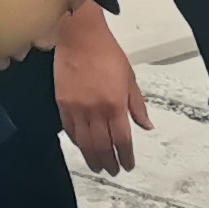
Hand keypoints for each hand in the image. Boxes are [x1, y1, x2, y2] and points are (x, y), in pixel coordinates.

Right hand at [56, 9, 150, 175]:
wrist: (80, 37)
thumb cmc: (105, 52)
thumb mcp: (129, 78)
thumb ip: (137, 104)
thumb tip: (146, 125)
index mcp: (115, 104)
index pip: (122, 139)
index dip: (125, 156)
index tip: (128, 165)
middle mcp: (96, 109)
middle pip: (103, 146)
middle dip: (109, 162)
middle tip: (112, 170)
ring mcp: (77, 108)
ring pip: (85, 142)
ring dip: (92, 157)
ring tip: (97, 166)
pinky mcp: (62, 103)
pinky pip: (69, 129)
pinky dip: (77, 141)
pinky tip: (82, 147)